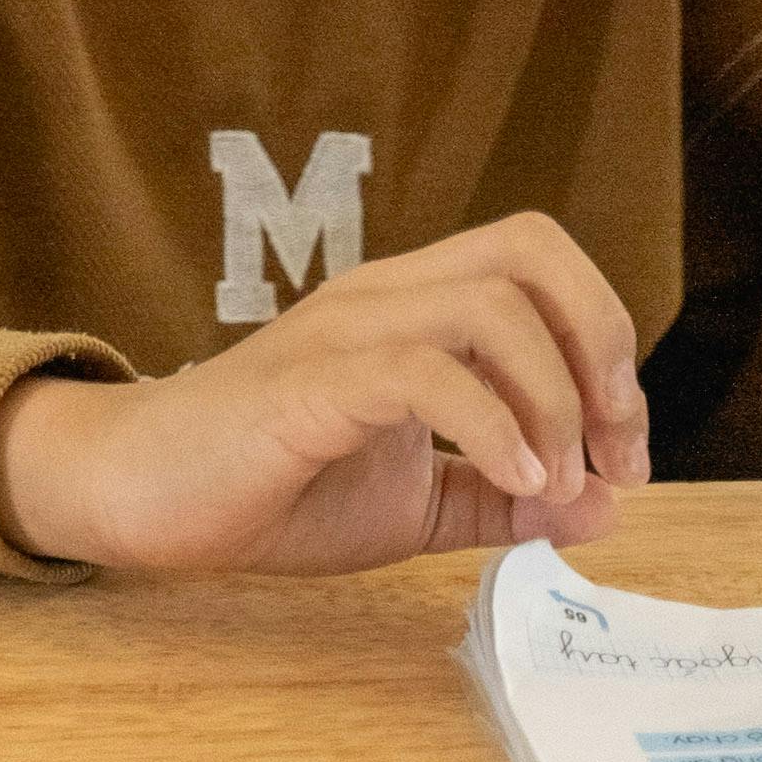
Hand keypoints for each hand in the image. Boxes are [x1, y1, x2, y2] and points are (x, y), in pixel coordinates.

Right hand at [0, 212, 655, 576]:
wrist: (139, 495)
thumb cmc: (266, 488)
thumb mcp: (414, 504)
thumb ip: (504, 500)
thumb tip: (608, 510)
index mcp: (413, 308)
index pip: (542, 264)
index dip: (609, 344)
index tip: (623, 456)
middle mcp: (384, 296)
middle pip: (532, 251)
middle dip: (603, 348)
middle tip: (611, 451)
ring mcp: (344, 329)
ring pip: (493, 306)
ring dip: (555, 400)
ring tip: (555, 484)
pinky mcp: (310, 380)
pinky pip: (427, 373)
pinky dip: (494, 427)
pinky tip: (515, 483)